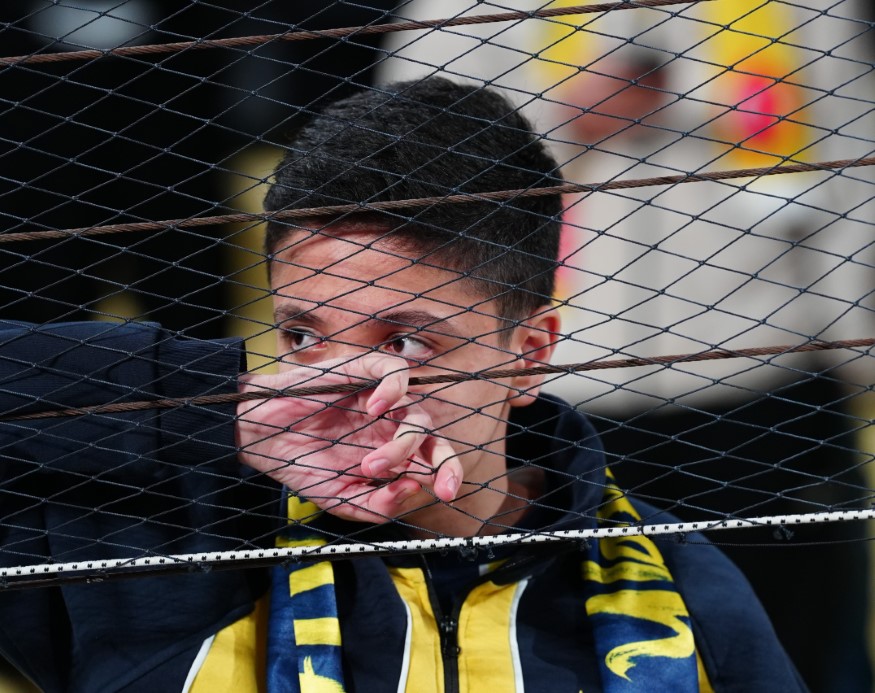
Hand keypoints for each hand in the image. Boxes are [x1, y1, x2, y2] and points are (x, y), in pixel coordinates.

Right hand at [235, 354, 461, 522]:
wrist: (262, 438)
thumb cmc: (303, 465)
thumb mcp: (343, 500)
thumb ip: (379, 504)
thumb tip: (414, 489)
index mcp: (391, 452)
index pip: (433, 459)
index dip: (448, 473)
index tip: (447, 494)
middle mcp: (391, 424)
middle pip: (435, 435)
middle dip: (444, 460)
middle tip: (437, 482)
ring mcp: (380, 397)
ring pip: (417, 411)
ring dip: (402, 443)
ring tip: (370, 465)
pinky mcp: (364, 370)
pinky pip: (396, 370)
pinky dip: (394, 388)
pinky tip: (375, 408)